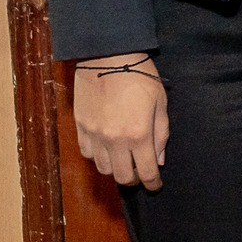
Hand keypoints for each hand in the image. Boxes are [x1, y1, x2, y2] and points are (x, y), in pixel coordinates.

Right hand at [73, 53, 169, 190]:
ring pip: (103, 168)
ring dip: (115, 168)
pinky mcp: (80, 127)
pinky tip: (106, 148)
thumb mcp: (160, 102)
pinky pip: (87, 153)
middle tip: (141, 173)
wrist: (108, 56)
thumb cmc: (140, 76)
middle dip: (134, 179)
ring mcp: (94, 135)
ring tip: (124, 160)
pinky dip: (98, 156)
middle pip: (122, 176)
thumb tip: (158, 160)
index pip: (146, 172)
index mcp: (139, 134)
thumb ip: (161, 134)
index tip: (156, 185)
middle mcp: (115, 140)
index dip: (152, 183)